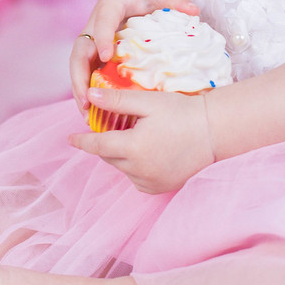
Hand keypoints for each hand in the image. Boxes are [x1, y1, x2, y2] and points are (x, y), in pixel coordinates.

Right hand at [69, 0, 199, 109]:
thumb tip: (193, 11)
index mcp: (109, 6)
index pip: (103, 21)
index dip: (103, 37)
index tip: (107, 55)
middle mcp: (94, 25)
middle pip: (79, 51)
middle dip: (79, 76)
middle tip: (86, 99)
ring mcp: (92, 42)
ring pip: (79, 66)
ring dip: (80, 90)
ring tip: (87, 113)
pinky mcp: (94, 54)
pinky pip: (87, 73)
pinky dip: (89, 92)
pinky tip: (95, 113)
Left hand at [69, 87, 212, 193]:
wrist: (214, 132)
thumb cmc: (182, 113)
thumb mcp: (148, 102)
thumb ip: (116, 101)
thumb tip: (88, 96)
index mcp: (133, 148)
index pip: (97, 146)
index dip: (82, 141)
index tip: (70, 138)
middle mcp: (139, 170)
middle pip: (109, 157)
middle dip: (107, 143)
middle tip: (116, 127)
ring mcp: (151, 182)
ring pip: (123, 169)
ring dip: (122, 155)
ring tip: (137, 138)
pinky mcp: (161, 188)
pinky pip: (137, 179)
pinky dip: (135, 168)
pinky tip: (148, 153)